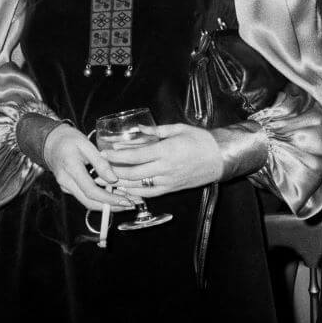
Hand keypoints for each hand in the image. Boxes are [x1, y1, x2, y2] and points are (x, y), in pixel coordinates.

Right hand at [42, 125, 132, 212]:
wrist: (51, 142)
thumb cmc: (69, 139)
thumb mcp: (86, 144)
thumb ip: (99, 161)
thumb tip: (113, 179)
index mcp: (70, 167)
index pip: (90, 190)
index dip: (109, 199)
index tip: (125, 200)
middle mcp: (66, 181)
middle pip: (89, 201)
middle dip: (111, 207)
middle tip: (130, 204)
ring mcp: (65, 187)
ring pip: (87, 202)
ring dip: (106, 205)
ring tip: (126, 201)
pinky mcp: (68, 188)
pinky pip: (85, 197)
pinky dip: (99, 199)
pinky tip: (113, 194)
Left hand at [102, 124, 222, 197]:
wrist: (220, 158)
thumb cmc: (201, 140)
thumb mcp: (178, 129)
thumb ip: (156, 131)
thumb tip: (139, 129)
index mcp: (165, 151)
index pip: (135, 155)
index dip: (117, 155)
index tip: (104, 153)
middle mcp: (165, 168)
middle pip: (133, 173)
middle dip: (114, 170)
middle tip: (101, 167)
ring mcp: (168, 180)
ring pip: (139, 185)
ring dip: (122, 183)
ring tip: (108, 179)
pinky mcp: (172, 188)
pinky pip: (150, 193)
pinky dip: (136, 192)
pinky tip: (126, 189)